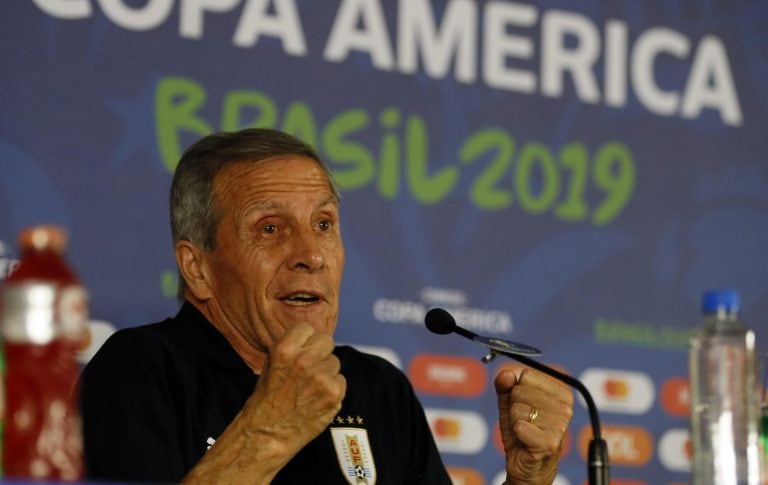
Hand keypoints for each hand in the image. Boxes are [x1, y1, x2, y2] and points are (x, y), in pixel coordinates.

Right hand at [245, 323, 346, 455]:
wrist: (268, 434)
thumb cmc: (266, 399)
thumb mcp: (270, 364)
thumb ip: (291, 348)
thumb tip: (310, 337)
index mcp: (285, 349)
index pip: (307, 328)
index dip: (304, 340)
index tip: (302, 350)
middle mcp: (305, 360)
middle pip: (327, 341)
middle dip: (319, 352)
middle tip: (310, 367)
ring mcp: (322, 378)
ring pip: (335, 362)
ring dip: (326, 372)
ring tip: (310, 387)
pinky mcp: (334, 394)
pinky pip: (341, 381)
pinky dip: (332, 388)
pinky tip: (318, 398)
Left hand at [495, 368, 572, 484]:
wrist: (525, 463)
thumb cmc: (521, 430)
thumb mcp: (510, 402)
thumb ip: (505, 385)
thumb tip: (506, 374)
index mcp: (561, 394)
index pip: (527, 376)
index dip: (517, 390)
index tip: (524, 405)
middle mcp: (565, 408)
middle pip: (520, 391)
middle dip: (514, 407)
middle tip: (524, 421)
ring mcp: (559, 426)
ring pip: (518, 409)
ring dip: (514, 421)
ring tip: (524, 432)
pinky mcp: (549, 443)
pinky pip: (519, 426)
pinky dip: (516, 433)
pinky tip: (524, 440)